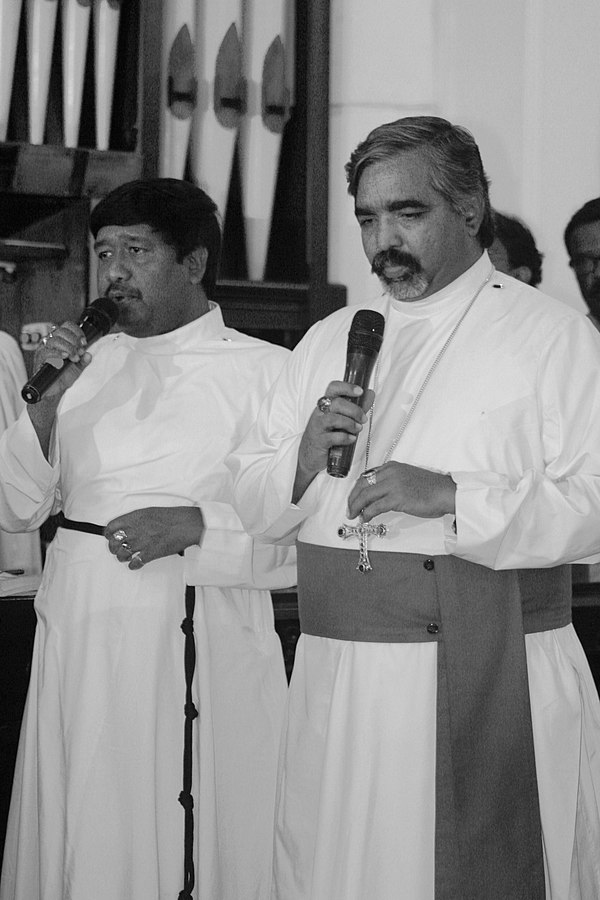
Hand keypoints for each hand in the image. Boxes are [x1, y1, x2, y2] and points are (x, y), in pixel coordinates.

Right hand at [31, 321, 91, 399]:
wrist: (54, 390)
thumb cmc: (63, 377)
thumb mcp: (78, 368)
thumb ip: (84, 361)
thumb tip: (88, 354)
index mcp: (60, 341)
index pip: (66, 326)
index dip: (76, 332)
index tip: (84, 342)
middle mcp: (50, 343)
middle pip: (60, 331)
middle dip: (74, 340)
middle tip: (79, 351)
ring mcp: (43, 350)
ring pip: (54, 340)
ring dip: (68, 347)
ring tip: (74, 357)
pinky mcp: (39, 359)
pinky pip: (46, 352)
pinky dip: (58, 353)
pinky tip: (65, 357)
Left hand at [104, 507, 203, 569]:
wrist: (187, 525)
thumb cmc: (173, 517)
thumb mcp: (150, 511)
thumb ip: (137, 519)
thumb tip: (129, 525)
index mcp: (135, 518)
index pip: (111, 527)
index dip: (108, 533)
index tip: (109, 536)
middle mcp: (135, 530)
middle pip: (113, 543)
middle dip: (113, 547)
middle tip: (116, 549)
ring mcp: (142, 543)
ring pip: (122, 554)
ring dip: (122, 557)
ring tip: (126, 557)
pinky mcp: (150, 554)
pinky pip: (135, 563)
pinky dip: (133, 565)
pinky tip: (135, 564)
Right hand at [292, 381, 373, 502]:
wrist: (310, 456)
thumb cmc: (327, 435)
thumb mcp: (342, 419)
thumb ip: (356, 407)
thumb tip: (370, 394)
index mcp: (326, 405)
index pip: (333, 388)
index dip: (347, 387)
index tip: (360, 391)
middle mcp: (320, 413)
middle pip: (336, 403)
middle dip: (354, 410)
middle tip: (363, 419)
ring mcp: (317, 427)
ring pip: (333, 419)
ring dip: (350, 423)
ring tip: (357, 429)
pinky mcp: (318, 441)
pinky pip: (332, 437)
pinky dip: (345, 437)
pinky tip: (350, 439)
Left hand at [347, 461, 455, 521]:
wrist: (445, 492)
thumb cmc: (430, 488)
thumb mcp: (407, 478)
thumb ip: (391, 482)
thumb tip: (377, 496)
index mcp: (392, 467)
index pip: (366, 476)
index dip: (356, 489)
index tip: (353, 498)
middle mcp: (390, 472)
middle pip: (362, 485)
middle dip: (352, 498)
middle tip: (349, 509)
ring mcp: (393, 484)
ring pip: (365, 495)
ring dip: (356, 507)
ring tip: (354, 515)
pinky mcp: (397, 497)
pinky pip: (375, 507)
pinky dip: (367, 514)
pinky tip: (365, 519)